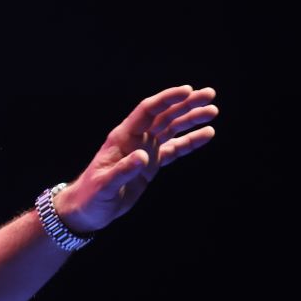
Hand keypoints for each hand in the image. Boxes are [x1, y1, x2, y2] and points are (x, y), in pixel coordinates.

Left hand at [54, 85, 218, 232]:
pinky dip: (190, 141)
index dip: (166, 99)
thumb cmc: (91, 196)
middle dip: (186, 104)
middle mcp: (135, 140)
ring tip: (213, 111)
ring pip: (171, 129)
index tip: (188, 91)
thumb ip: (123, 171)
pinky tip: (207, 134)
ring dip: (191, 119)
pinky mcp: (150, 165)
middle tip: (210, 94)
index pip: (147, 112)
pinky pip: (174, 149)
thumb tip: (143, 157)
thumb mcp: (104, 185)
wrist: (88, 210)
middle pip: (163, 116)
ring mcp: (144, 151)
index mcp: (122, 138)